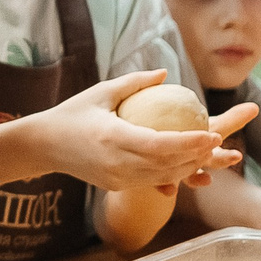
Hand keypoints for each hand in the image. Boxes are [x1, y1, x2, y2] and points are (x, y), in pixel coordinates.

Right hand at [36, 72, 251, 192]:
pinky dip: (170, 172)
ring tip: (206, 153)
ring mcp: (116, 177)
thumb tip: (166, 75)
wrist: (43, 146)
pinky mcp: (115, 185)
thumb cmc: (73, 113)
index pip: (160, 145)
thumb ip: (135, 82)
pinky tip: (184, 163)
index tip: (211, 134)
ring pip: (161, 177)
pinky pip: (149, 180)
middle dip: (196, 157)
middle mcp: (117, 162)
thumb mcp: (101, 92)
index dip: (189, 143)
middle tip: (216, 142)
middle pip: (167, 165)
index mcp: (113, 137)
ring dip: (187, 167)